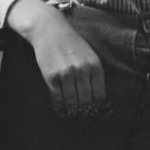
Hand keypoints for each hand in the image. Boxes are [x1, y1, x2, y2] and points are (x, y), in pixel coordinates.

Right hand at [7, 0, 106, 115]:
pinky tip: (61, 111)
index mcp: (95, 65)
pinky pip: (57, 99)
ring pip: (72, 103)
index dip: (96, 107)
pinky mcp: (52, 77)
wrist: (50, 30)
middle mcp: (82, 70)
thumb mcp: (89, 55)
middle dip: (84, 113)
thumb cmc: (71, 43)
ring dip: (72, 113)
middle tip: (82, 120)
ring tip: (72, 118)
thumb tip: (96, 99)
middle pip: (86, 101)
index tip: (92, 113)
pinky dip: (60, 108)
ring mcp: (66, 74)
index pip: (99, 95)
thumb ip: (93, 73)